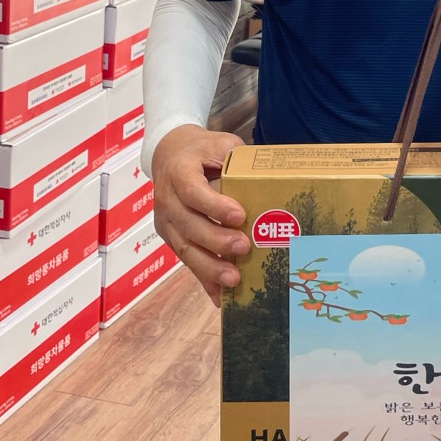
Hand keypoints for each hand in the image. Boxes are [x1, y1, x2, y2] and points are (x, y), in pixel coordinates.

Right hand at [151, 124, 250, 307]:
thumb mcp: (220, 144)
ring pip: (185, 248)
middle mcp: (167, 199)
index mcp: (178, 171)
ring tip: (234, 279)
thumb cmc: (201, 149)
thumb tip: (273, 175)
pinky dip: (203, 279)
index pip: (192, 191)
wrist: (169, 152)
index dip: (214, 206)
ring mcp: (166, 221)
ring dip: (209, 267)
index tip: (239, 215)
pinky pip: (187, 260)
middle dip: (216, 240)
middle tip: (244, 247)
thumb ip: (238, 159)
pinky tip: (220, 296)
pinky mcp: (171, 237)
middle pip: (189, 225)